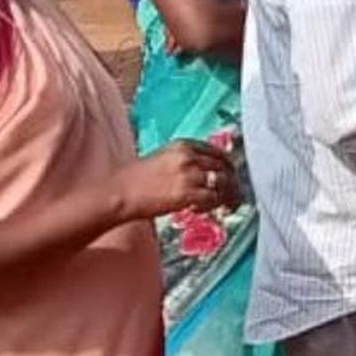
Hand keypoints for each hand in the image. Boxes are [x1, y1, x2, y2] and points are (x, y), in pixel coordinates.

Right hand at [110, 140, 237, 220]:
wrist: (120, 193)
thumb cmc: (135, 179)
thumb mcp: (163, 159)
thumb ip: (184, 161)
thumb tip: (204, 171)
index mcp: (183, 145)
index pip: (216, 152)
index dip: (227, 165)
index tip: (231, 175)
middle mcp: (189, 156)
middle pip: (224, 166)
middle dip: (233, 181)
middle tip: (235, 194)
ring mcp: (189, 175)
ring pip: (222, 183)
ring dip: (227, 195)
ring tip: (225, 205)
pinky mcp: (187, 193)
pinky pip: (212, 199)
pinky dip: (212, 205)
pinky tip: (200, 210)